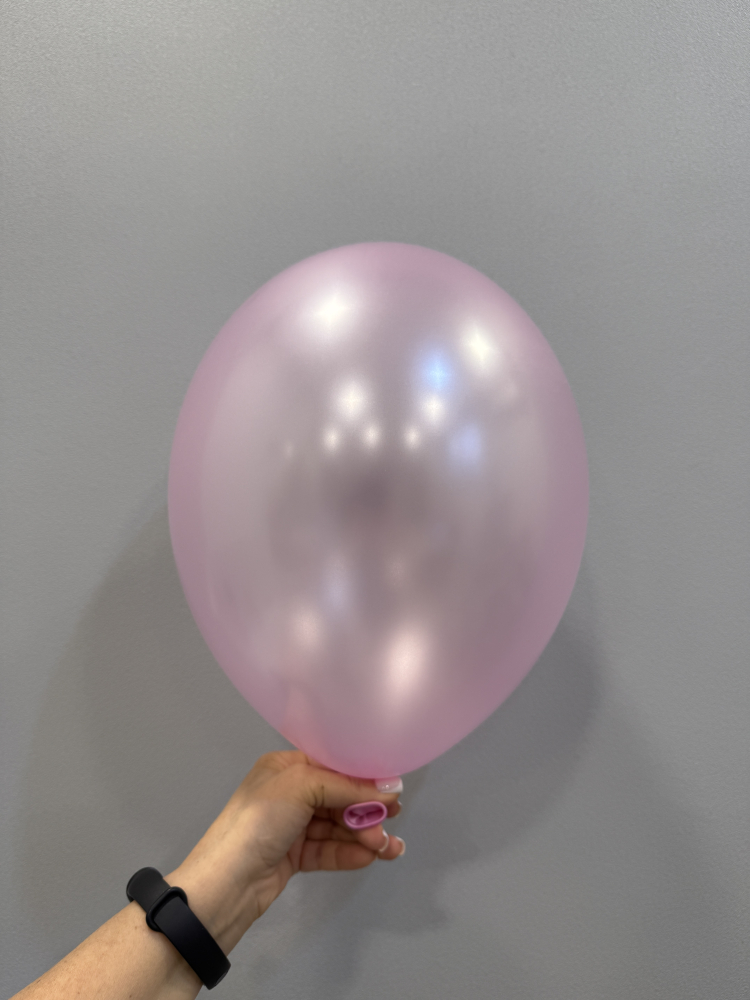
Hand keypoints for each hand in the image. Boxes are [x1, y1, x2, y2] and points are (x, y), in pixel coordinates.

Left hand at [166, 751, 403, 955]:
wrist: (226, 883)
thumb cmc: (259, 821)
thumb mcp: (300, 788)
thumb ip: (346, 787)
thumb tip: (388, 790)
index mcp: (285, 768)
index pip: (332, 765)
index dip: (363, 776)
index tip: (393, 788)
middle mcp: (289, 793)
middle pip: (339, 797)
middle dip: (367, 810)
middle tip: (393, 821)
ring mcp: (292, 826)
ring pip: (338, 826)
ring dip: (364, 835)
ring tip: (388, 849)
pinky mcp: (295, 856)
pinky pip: (329, 849)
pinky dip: (350, 853)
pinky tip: (370, 858)